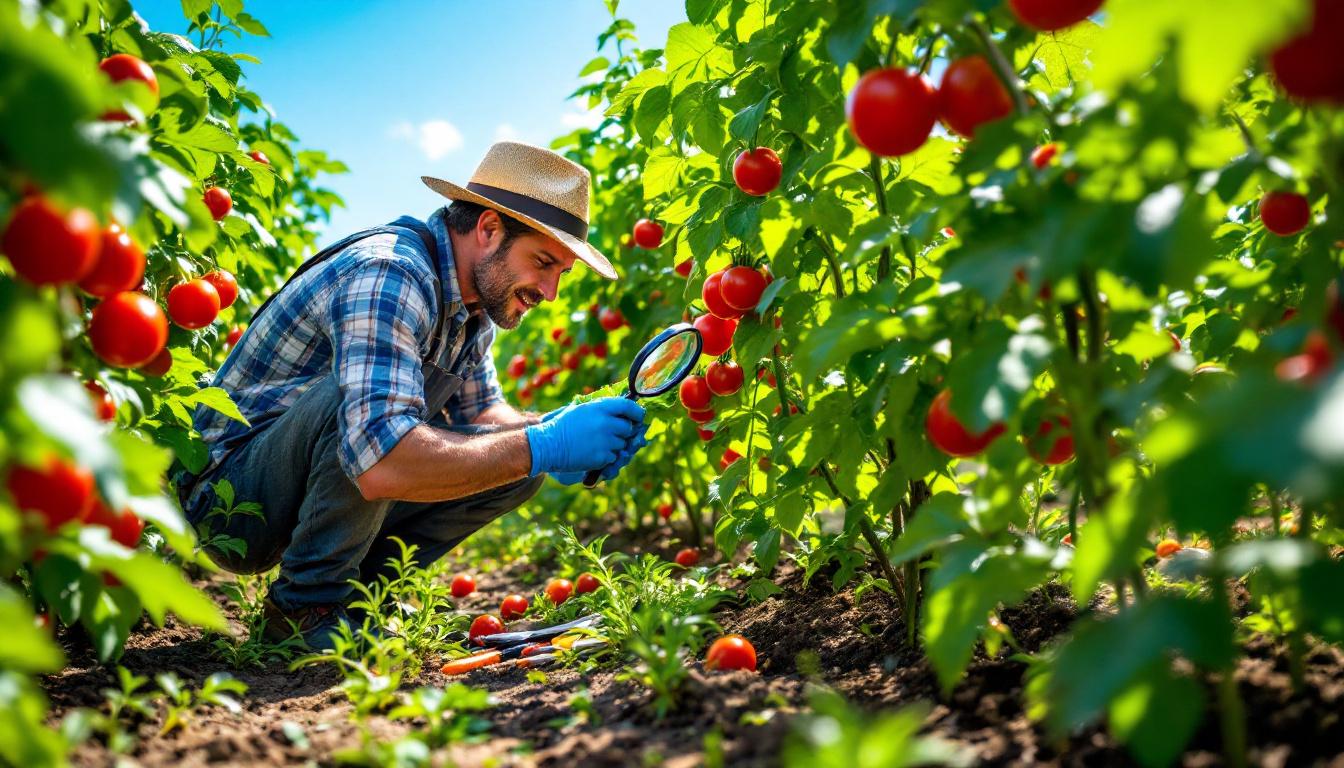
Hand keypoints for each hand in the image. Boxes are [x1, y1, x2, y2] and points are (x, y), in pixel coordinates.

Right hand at [524, 397, 644, 476]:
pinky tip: (592, 453)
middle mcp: (606, 423)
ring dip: (614, 446)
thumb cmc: (563, 425)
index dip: (637, 412)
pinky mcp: (601, 457)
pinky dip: (606, 457)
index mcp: (600, 408)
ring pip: (622, 445)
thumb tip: (622, 409)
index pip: (628, 407)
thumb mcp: (581, 409)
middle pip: (628, 428)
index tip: (638, 417)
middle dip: (623, 432)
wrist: (548, 445)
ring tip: (596, 443)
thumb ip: (602, 408)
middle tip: (612, 434)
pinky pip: (613, 458)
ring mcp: (605, 442)